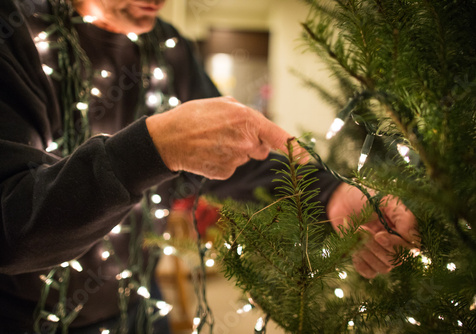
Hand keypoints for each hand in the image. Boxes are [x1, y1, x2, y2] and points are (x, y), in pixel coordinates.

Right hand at [147, 96, 307, 179]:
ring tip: (211, 141)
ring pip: (244, 157)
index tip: (308, 159)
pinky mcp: (224, 172)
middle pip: (260, 148)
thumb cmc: (192, 116)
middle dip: (251, 142)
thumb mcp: (220, 103)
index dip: (295, 149)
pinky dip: (222, 162)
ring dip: (234, 151)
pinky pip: (231, 167)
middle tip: (226, 133)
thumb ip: (242, 111)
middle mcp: (246, 142)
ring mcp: (235, 159)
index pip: (279, 137)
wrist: (167, 138)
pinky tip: (207, 153)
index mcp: (247, 120)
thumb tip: (252, 122)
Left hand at [327, 183, 419, 278]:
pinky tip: (353, 247)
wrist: (339, 199)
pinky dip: (360, 262)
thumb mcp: (387, 200)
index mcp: (404, 231)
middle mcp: (395, 245)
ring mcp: (379, 254)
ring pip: (383, 268)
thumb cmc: (365, 196)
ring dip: (367, 252)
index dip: (396, 246)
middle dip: (377, 247)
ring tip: (356, 233)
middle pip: (396, 261)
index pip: (411, 250)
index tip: (378, 234)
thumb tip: (413, 240)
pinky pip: (368, 272)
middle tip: (362, 228)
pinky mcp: (364, 260)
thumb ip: (404, 218)